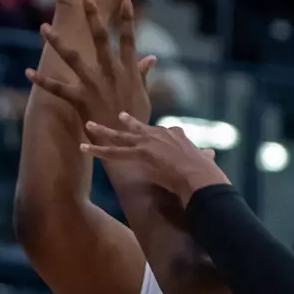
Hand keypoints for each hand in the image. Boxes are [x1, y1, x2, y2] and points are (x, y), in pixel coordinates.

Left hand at [27, 0, 157, 127]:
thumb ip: (143, 75)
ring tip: (43, 27)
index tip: (125, 1)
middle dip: (93, 17)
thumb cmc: (134, 121)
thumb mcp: (143, 96)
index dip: (127, 20)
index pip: (128, 40)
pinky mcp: (80, 99)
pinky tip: (28, 72)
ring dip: (57, 42)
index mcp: (127, 71)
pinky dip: (42, 81)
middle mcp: (110, 73)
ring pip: (73, 57)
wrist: (125, 143)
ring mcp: (93, 84)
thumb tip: (151, 58)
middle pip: (101, 39)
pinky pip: (57, 88)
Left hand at [80, 114, 227, 205]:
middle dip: (126, 122)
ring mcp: (148, 143)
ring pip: (120, 137)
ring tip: (89, 126)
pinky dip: (97, 150)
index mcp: (175, 135)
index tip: (153, 134)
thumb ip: (204, 156)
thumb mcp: (205, 159)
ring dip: (103, 132)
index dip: (156, 135)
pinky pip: (113, 152)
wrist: (199, 177)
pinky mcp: (139, 154)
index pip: (162, 132)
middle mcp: (160, 134)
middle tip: (118, 116)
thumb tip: (210, 155)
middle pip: (138, 128)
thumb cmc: (205, 172)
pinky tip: (84, 148)